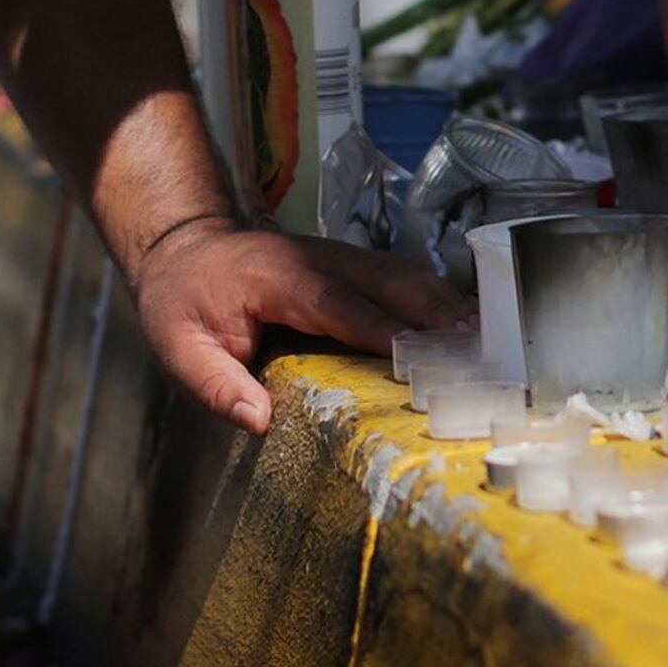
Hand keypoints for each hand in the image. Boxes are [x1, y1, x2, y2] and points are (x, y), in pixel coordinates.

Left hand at [131, 219, 469, 432]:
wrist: (185, 246)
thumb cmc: (184, 301)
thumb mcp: (177, 347)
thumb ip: (214, 385)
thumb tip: (258, 420)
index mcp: (275, 278)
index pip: (334, 303)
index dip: (378, 327)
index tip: (418, 354)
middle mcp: (317, 259)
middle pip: (386, 279)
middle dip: (433, 310)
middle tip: (479, 345)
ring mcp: (340, 256)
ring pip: (403, 273)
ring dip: (445, 302)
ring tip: (490, 337)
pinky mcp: (353, 264)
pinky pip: (402, 277)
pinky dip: (438, 298)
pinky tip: (468, 322)